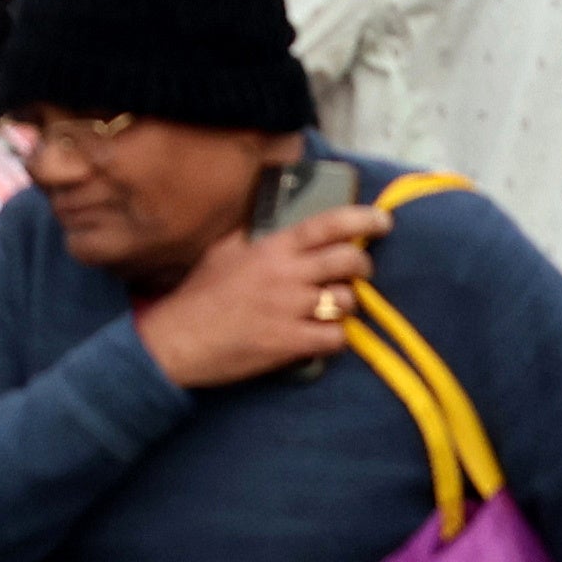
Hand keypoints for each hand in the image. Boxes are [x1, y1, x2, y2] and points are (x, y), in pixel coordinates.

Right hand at [137, 204, 394, 391]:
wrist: (178, 340)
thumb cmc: (200, 295)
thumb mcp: (223, 252)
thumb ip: (254, 236)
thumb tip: (276, 223)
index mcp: (270, 248)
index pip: (325, 225)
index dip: (361, 218)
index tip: (382, 220)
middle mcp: (285, 274)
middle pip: (349, 260)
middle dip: (362, 265)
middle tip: (355, 273)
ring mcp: (289, 309)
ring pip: (347, 301)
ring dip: (344, 306)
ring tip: (328, 309)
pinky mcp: (291, 342)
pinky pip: (336, 337)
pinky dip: (334, 338)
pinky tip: (319, 335)